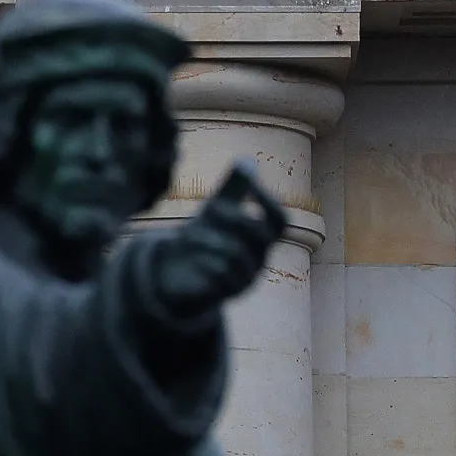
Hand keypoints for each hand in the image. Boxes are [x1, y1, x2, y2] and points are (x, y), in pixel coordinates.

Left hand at [150, 160, 288, 322]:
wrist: (176, 274)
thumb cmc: (203, 238)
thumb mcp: (216, 210)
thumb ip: (232, 188)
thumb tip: (246, 161)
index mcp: (261, 238)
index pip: (279, 220)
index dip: (267, 201)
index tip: (249, 182)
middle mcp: (259, 259)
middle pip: (261, 236)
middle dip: (236, 217)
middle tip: (211, 207)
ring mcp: (244, 279)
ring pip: (236, 253)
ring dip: (209, 238)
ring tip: (185, 233)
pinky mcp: (224, 294)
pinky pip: (220, 273)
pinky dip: (202, 258)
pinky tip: (187, 252)